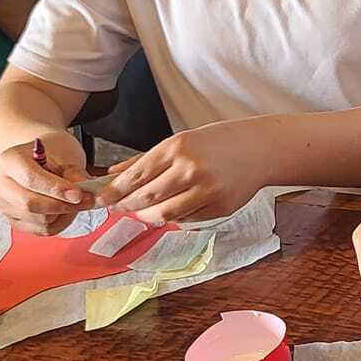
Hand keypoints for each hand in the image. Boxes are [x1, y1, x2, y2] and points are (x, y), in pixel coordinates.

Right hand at [0, 132, 91, 235]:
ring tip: (75, 202)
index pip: (30, 178)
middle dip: (62, 205)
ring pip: (39, 220)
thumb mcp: (63, 157)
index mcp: (9, 160)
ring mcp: (4, 205)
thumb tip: (92, 193)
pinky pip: (42, 230)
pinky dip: (59, 222)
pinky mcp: (13, 221)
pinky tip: (65, 210)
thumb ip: (76, 175)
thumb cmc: (49, 157)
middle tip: (87, 201)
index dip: (56, 189)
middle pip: (30, 204)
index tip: (78, 194)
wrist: (37, 161)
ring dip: (64, 214)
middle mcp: (0, 183)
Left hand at [100, 120, 267, 225]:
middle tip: (118, 208)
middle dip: (127, 205)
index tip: (101, 198)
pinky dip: (174, 217)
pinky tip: (172, 208)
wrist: (259, 149)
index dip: (115, 191)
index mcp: (177, 147)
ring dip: (147, 216)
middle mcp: (190, 169)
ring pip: (164, 214)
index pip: (136, 175)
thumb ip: (146, 159)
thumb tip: (114, 174)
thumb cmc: (217, 142)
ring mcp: (206, 191)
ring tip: (141, 213)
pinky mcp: (219, 208)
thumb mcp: (180, 141)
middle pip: (146, 197)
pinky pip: (186, 219)